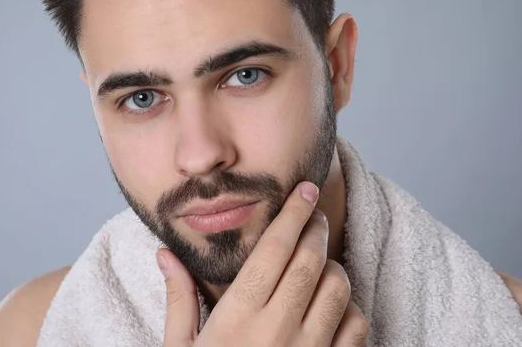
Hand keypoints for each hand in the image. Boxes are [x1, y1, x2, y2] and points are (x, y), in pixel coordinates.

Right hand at [156, 181, 368, 345]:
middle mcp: (277, 331)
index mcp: (238, 317)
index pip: (274, 250)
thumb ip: (178, 299)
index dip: (292, 214)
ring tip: (320, 263)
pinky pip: (356, 326)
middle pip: (311, 260)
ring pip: (338, 288)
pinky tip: (333, 306)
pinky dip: (350, 307)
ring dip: (333, 266)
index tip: (305, 191)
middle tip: (314, 215)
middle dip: (316, 228)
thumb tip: (165, 255)